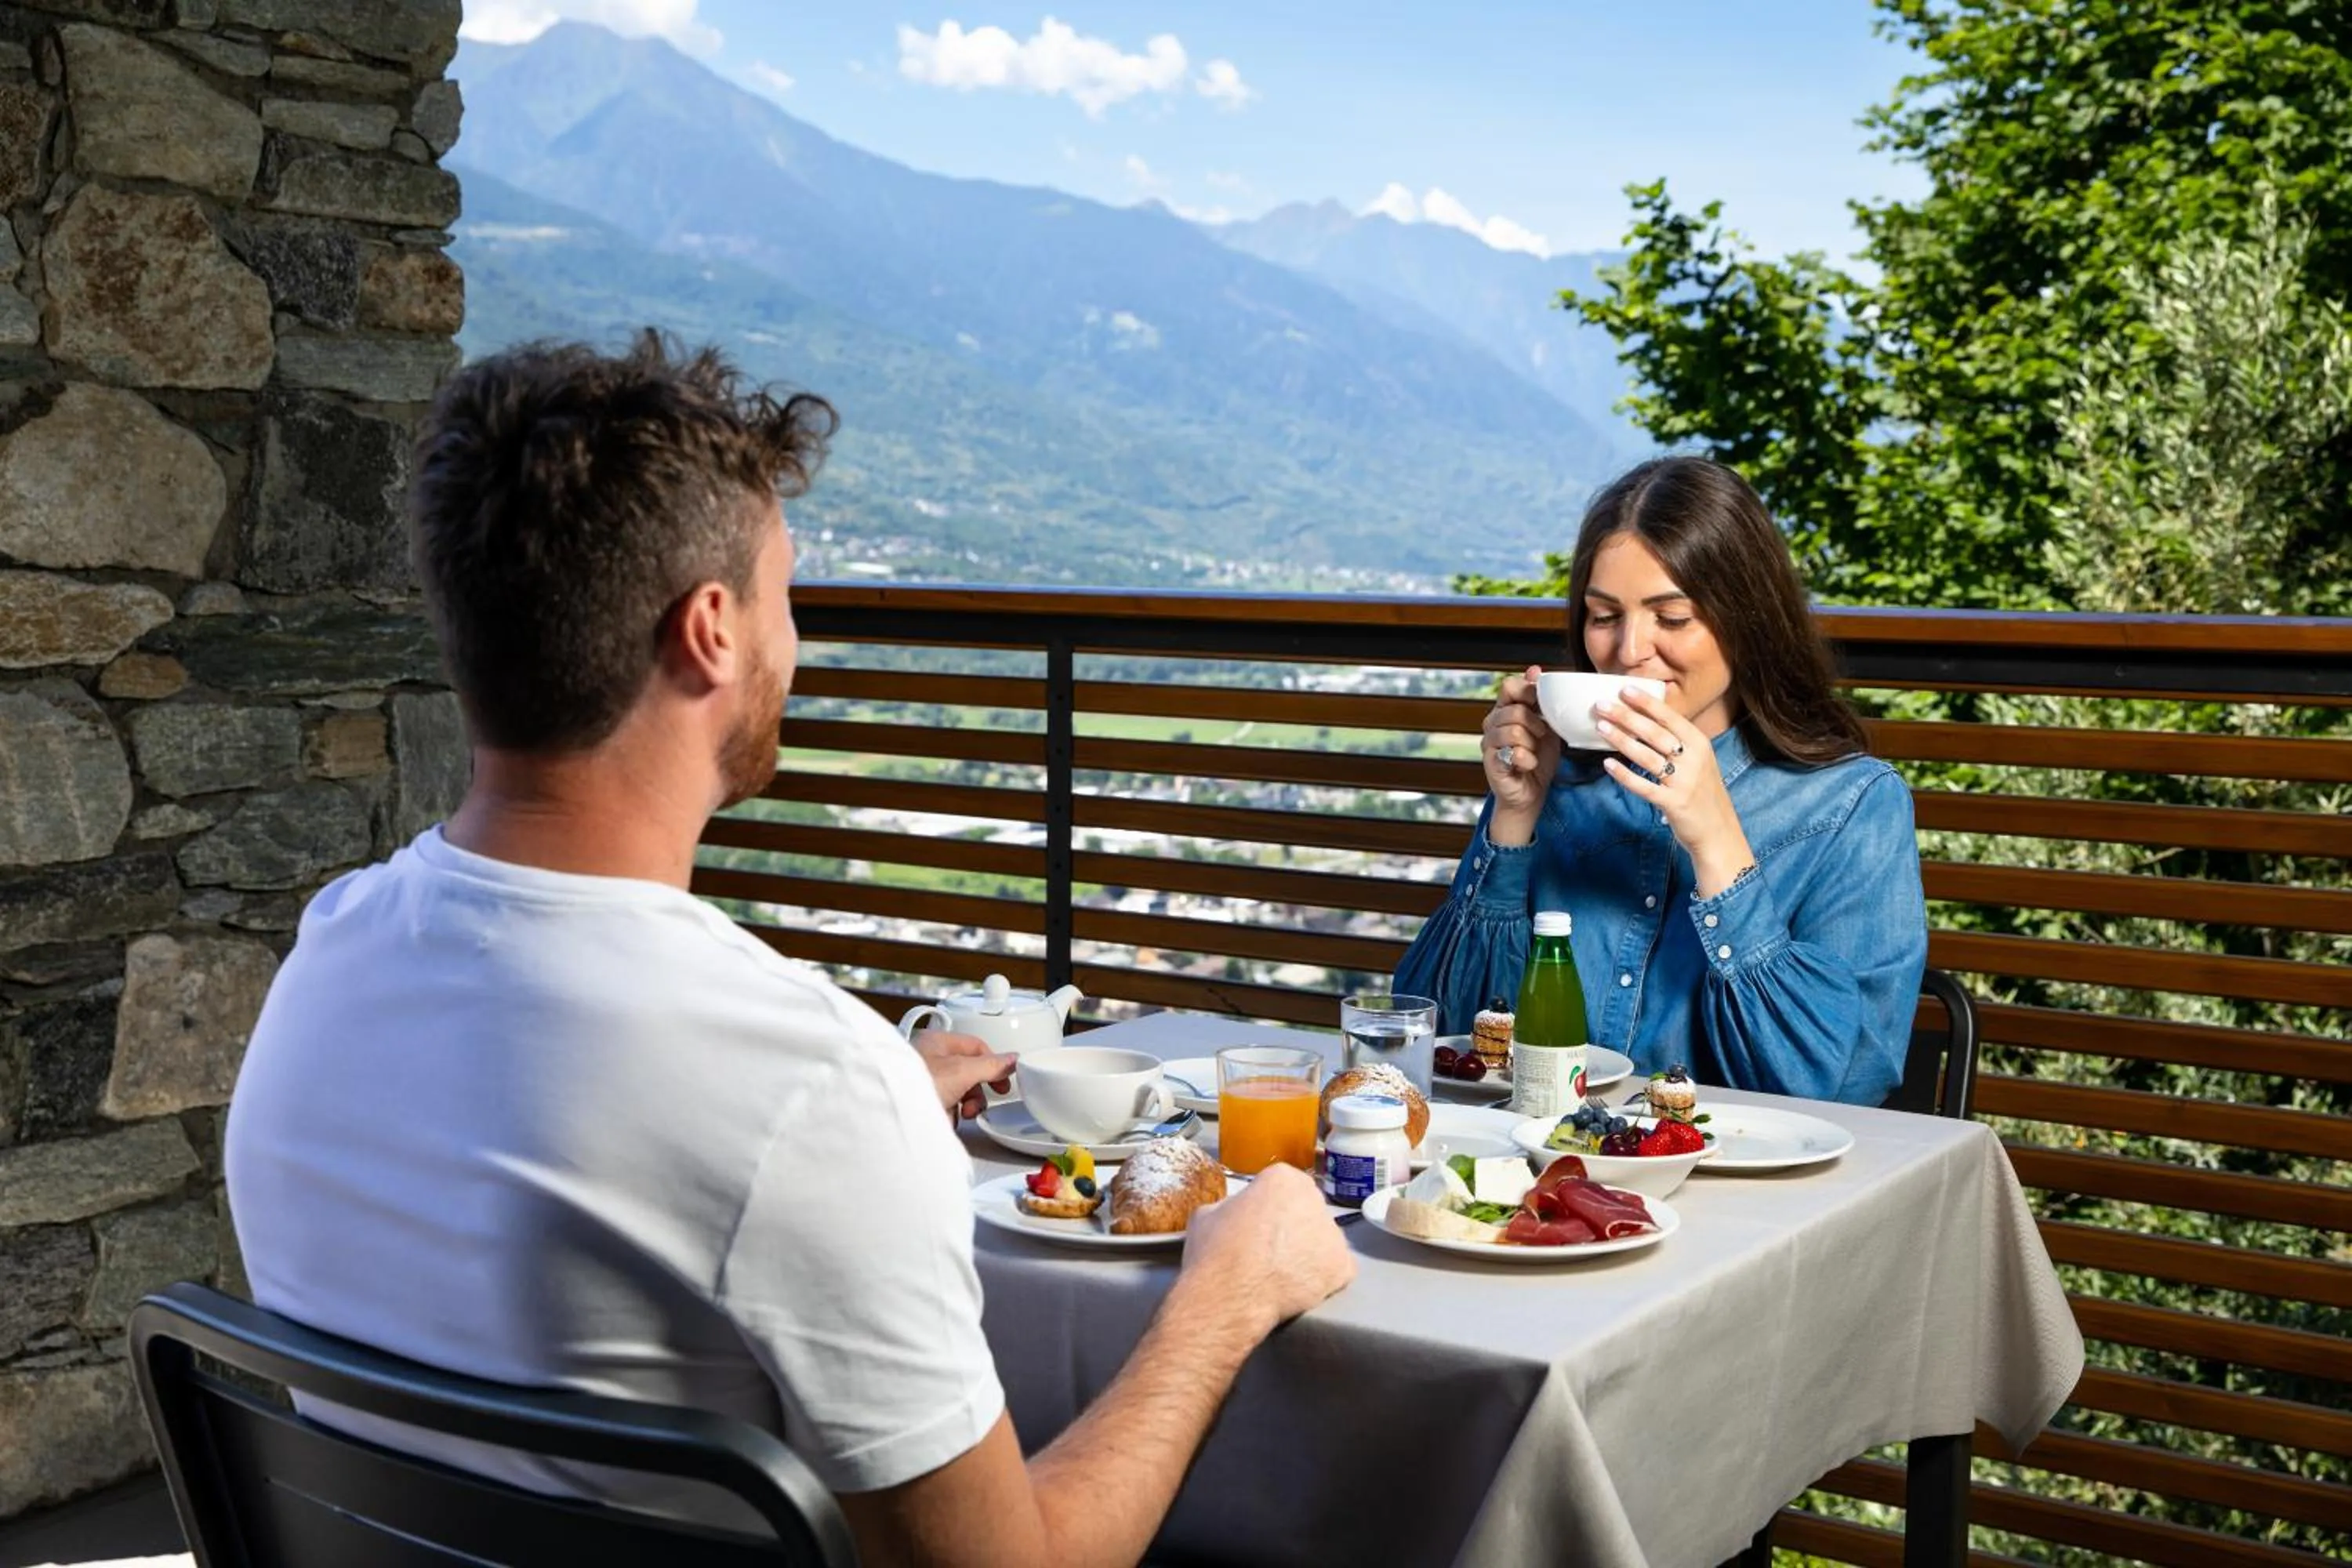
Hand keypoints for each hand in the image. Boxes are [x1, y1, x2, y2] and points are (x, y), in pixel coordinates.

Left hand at [912, 1030, 1016, 1123]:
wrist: (893, 1116)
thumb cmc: (914, 1085)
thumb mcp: (963, 1071)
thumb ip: (991, 1065)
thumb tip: (1012, 1060)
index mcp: (937, 1041)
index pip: (976, 1046)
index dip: (993, 1062)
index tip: (1004, 1080)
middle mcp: (929, 1059)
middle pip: (969, 1072)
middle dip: (976, 1091)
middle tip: (977, 1102)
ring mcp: (924, 1082)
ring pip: (959, 1092)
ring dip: (964, 1105)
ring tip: (959, 1113)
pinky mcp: (921, 1103)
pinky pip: (946, 1107)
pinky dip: (949, 1115)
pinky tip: (944, 1120)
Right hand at [1179, 1163, 1353, 1335]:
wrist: (1231, 1293)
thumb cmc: (1216, 1251)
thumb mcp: (1207, 1213)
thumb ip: (1230, 1205)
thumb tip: (1235, 1214)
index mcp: (1283, 1178)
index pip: (1281, 1186)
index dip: (1267, 1207)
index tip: (1258, 1223)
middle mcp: (1314, 1198)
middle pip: (1306, 1209)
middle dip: (1292, 1226)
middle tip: (1270, 1249)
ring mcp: (1333, 1233)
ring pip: (1322, 1240)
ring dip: (1307, 1252)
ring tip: (1281, 1272)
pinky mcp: (1342, 1266)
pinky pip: (1335, 1269)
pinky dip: (1320, 1278)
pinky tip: (1298, 1286)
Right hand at [1482, 665, 1560, 844]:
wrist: (1531, 792)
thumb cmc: (1538, 758)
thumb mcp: (1546, 724)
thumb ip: (1540, 700)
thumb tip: (1535, 669)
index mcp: (1504, 710)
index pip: (1509, 686)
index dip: (1528, 692)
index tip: (1541, 705)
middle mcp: (1491, 724)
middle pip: (1514, 710)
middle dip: (1536, 723)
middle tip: (1542, 735)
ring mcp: (1488, 743)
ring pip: (1513, 730)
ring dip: (1532, 743)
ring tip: (1534, 751)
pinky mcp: (1491, 763)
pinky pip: (1513, 753)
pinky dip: (1528, 759)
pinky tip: (1529, 765)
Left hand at [1594, 686, 1753, 894]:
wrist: (1719, 833)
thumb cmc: (1703, 793)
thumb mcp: (1699, 761)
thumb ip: (1678, 741)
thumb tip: (1649, 716)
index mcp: (1700, 744)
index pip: (1670, 717)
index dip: (1646, 702)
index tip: (1624, 689)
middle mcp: (1694, 759)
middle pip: (1654, 733)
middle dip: (1626, 716)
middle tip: (1601, 705)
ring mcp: (1684, 782)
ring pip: (1646, 756)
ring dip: (1621, 740)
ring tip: (1600, 727)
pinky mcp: (1673, 803)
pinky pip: (1644, 786)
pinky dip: (1624, 775)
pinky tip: (1607, 765)